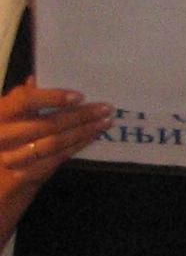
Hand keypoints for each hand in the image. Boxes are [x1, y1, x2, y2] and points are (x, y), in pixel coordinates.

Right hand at [0, 80, 111, 196]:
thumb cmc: (5, 145)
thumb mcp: (8, 121)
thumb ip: (19, 101)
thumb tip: (34, 79)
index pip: (24, 101)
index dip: (52, 97)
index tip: (80, 96)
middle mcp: (1, 134)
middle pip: (47, 124)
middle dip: (80, 116)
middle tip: (106, 108)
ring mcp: (10, 157)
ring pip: (55, 142)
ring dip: (84, 131)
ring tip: (105, 122)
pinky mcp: (23, 176)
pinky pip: (57, 158)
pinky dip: (77, 146)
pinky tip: (92, 137)